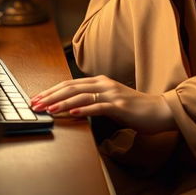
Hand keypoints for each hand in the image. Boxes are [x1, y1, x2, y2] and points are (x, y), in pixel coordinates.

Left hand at [30, 75, 175, 133]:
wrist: (160, 110)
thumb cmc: (136, 108)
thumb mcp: (111, 101)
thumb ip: (94, 101)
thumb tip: (72, 107)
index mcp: (101, 82)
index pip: (70, 84)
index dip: (52, 90)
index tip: (36, 98)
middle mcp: (105, 84)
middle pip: (72, 87)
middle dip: (51, 95)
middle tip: (35, 104)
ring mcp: (113, 94)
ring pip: (82, 95)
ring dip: (62, 102)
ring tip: (48, 109)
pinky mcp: (120, 106)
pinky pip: (99, 106)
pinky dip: (84, 108)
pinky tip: (73, 112)